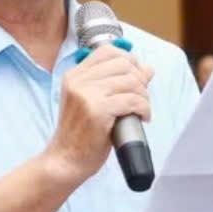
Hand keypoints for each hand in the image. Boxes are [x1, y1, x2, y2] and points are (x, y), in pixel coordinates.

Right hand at [45, 44, 153, 183]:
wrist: (65, 160)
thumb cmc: (80, 134)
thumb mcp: (91, 102)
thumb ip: (114, 83)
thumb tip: (147, 68)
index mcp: (74, 75)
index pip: (107, 51)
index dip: (128, 60)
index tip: (136, 77)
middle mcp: (78, 81)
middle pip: (123, 64)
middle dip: (140, 79)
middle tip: (141, 97)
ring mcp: (87, 95)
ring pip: (131, 81)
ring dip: (144, 96)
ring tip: (142, 109)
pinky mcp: (97, 111)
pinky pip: (133, 100)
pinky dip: (144, 108)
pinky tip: (143, 118)